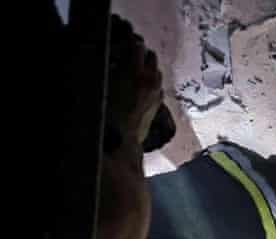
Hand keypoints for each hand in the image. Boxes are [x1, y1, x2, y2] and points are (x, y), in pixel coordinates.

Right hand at [107, 15, 162, 145]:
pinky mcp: (158, 105)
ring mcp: (157, 93)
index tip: (121, 41)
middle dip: (140, 53)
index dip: (128, 41)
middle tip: (128, 53)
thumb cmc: (103, 113)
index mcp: (134, 72)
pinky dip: (151, 81)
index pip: (136, 45)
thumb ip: (108, 65)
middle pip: (151, 56)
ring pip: (156, 71)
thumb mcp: (99, 82)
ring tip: (134, 70)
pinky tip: (140, 87)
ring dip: (147, 67)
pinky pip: (158, 86)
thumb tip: (109, 55)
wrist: (119, 142)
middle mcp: (150, 81)